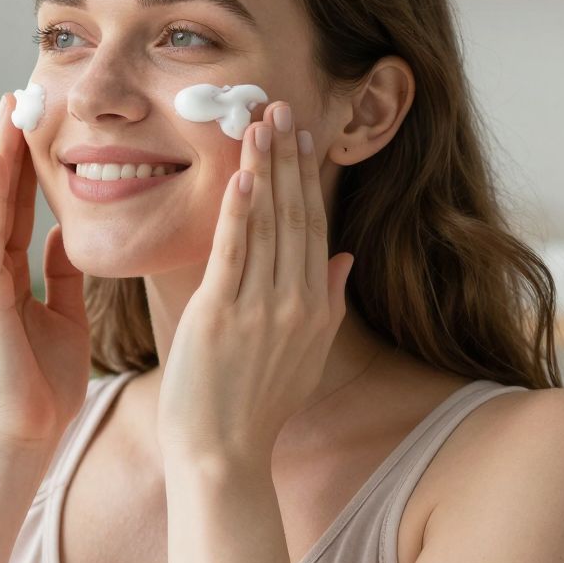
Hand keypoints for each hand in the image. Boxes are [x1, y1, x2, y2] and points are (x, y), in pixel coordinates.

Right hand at [0, 90, 91, 449]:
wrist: (24, 437)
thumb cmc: (45, 387)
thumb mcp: (63, 316)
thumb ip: (59, 274)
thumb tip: (65, 233)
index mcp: (5, 274)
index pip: (16, 205)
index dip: (26, 161)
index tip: (38, 117)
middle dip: (7, 144)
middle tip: (18, 93)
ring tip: (7, 112)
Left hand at [157, 99, 355, 467]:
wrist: (222, 454)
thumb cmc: (257, 410)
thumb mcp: (306, 357)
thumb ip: (328, 304)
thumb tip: (343, 259)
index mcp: (315, 308)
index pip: (314, 228)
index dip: (309, 179)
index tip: (304, 137)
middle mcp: (294, 303)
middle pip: (295, 216)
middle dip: (289, 159)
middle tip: (281, 107)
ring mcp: (259, 309)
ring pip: (266, 226)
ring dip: (264, 170)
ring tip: (259, 123)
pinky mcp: (220, 317)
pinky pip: (233, 255)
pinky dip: (238, 214)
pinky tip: (241, 176)